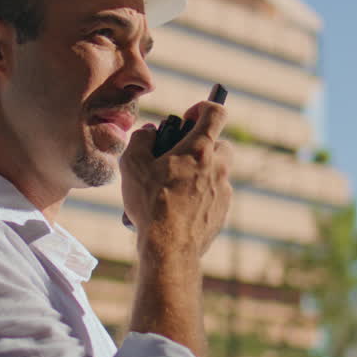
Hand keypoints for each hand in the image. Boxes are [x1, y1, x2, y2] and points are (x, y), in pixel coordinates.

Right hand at [119, 98, 232, 257]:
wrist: (168, 248)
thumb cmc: (150, 204)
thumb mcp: (132, 165)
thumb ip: (140, 140)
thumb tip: (148, 133)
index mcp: (199, 149)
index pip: (215, 112)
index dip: (202, 108)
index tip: (187, 116)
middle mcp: (218, 167)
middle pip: (220, 144)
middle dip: (202, 145)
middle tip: (178, 156)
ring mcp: (224, 191)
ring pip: (217, 172)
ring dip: (200, 172)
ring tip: (173, 187)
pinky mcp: (223, 213)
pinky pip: (214, 195)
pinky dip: (201, 195)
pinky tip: (178, 208)